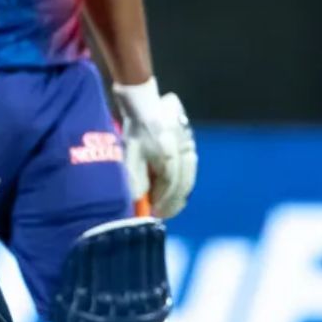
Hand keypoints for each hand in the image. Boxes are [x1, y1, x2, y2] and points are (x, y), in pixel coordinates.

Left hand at [113, 79, 198, 218]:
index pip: (168, 181)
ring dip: (179, 195)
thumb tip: (137, 201)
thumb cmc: (135, 131)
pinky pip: (190, 170)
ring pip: (188, 177)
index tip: (153, 211)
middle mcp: (182, 148)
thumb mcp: (130, 154)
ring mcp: (189, 146)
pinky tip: (173, 193)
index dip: (162, 199)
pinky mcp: (191, 145)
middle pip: (182, 182)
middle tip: (160, 214)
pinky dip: (182, 185)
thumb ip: (135, 177)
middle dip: (172, 202)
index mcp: (166, 150)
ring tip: (168, 208)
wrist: (146, 106)